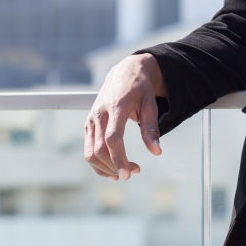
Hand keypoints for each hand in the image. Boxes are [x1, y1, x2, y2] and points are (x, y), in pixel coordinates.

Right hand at [84, 53, 165, 180]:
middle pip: (100, 149)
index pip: (113, 138)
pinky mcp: (88, 124)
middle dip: (115, 166)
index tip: (129, 173)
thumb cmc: (140, 88)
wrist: (124, 72)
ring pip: (90, 152)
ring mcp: (91, 119)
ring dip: (105, 168)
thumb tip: (157, 152)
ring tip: (125, 172)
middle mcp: (100, 113)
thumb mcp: (150, 103)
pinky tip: (112, 169)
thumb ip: (151, 128)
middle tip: (134, 172)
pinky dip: (98, 163)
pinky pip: (88, 149)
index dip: (119, 158)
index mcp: (117, 106)